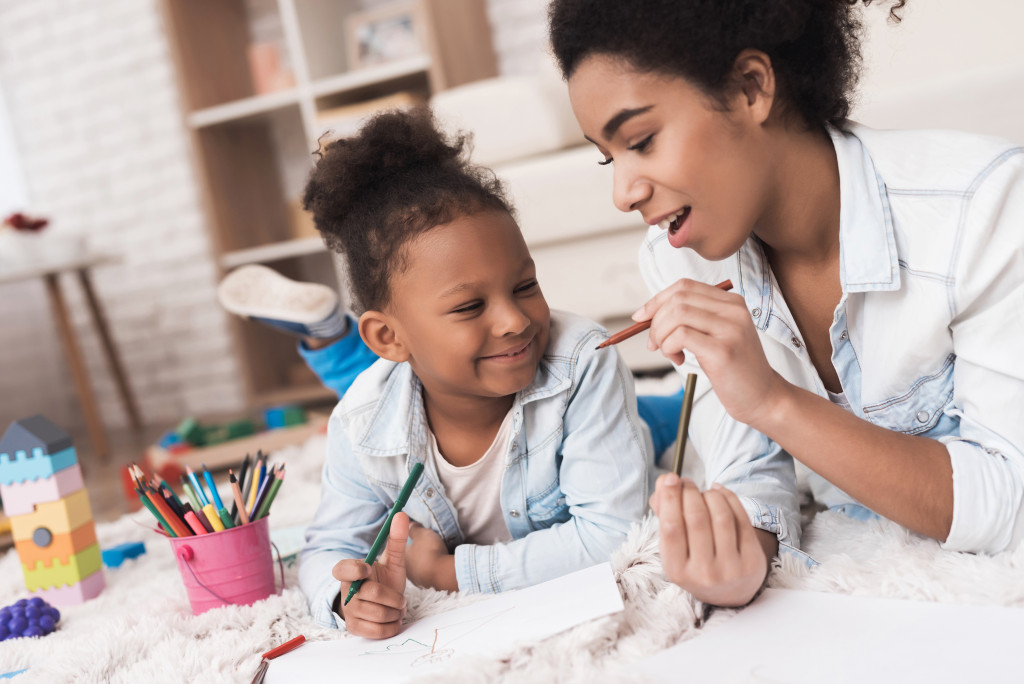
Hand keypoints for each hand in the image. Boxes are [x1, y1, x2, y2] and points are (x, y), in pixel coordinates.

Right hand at [333, 512, 409, 638]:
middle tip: (401, 599)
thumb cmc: (384, 579)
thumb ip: (396, 539)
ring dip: (395, 612)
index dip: (354, 569)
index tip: (368, 568)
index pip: (342, 569)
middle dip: (394, 597)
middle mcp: (346, 592)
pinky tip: (392, 619)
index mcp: (350, 572)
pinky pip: (378, 631)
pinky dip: (392, 626)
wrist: (379, 604)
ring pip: (378, 614)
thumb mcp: (392, 560)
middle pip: (373, 594)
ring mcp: (349, 612)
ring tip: (396, 608)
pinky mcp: (354, 629)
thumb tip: (401, 514)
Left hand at [406, 522, 456, 591]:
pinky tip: (439, 564)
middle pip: (411, 558)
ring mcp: (418, 580)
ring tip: (436, 554)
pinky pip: (430, 574)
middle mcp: (407, 571)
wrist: (443, 573)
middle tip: (428, 544)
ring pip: (420, 567)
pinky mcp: (429, 585)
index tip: (419, 537)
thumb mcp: (421, 534)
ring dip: (426, 561)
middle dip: (418, 552)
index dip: (410, 541)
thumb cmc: (429, 551)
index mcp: (401, 557)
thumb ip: (413, 529)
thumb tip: (409, 525)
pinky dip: (433, 568)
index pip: (401, 548)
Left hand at [634, 278, 787, 428]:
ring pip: (677, 314)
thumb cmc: (734, 369)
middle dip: (655, 321)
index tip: (641, 317)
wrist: (764, 397)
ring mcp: (730, 328)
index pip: (684, 286)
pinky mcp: (723, 350)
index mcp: (731, 302)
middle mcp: (733, 310)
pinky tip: (678, 359)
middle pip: (678, 299)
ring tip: (669, 353)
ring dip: (661, 335)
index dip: (657, 300)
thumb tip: (649, 314)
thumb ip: (692, 320)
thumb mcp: (716, 335)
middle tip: (655, 343)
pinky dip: (669, 347)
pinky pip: (681, 336)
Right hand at [649, 473, 768, 606]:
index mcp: (677, 571)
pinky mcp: (752, 560)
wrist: (730, 591)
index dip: (670, 498)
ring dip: (710, 495)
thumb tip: (664, 482)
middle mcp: (704, 573)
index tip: (670, 478)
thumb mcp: (674, 547)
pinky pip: (741, 520)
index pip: (671, 528)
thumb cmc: (695, 561)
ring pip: (721, 517)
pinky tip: (720, 492)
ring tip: (705, 492)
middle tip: (686, 482)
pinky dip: (729, 498)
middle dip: (690, 492)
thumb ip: (664, 514)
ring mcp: (731, 569)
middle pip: (696, 518)